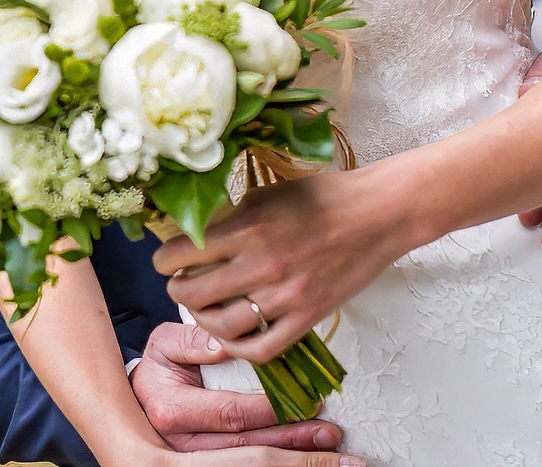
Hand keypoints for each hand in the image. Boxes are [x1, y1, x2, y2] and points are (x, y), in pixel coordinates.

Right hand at [130, 322, 343, 452]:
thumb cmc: (159, 367)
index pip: (231, 414)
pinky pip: (246, 465)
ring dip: (294, 458)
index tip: (305, 402)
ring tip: (329, 451)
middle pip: (247, 448)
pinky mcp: (208, 466)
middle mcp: (182, 444)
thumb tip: (224, 345)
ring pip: (250, 463)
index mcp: (173, 410)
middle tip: (329, 433)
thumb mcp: (166, 343)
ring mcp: (195, 461)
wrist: (141, 397)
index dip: (270, 410)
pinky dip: (279, 461)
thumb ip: (193, 340)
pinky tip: (304, 459)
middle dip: (293, 442)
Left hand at [154, 165, 418, 366]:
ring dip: (202, 319)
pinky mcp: (308, 318)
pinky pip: (261, 348)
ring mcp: (285, 296)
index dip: (163, 260)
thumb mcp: (267, 194)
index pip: (181, 254)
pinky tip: (230, 334)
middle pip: (193, 293)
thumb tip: (196, 236)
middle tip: (177, 284)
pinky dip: (237, 346)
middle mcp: (262, 264)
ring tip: (202, 308)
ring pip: (222, 325)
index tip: (164, 260)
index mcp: (248, 227)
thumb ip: (231, 217)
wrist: (377, 214)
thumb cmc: (323, 197)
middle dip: (176, 290)